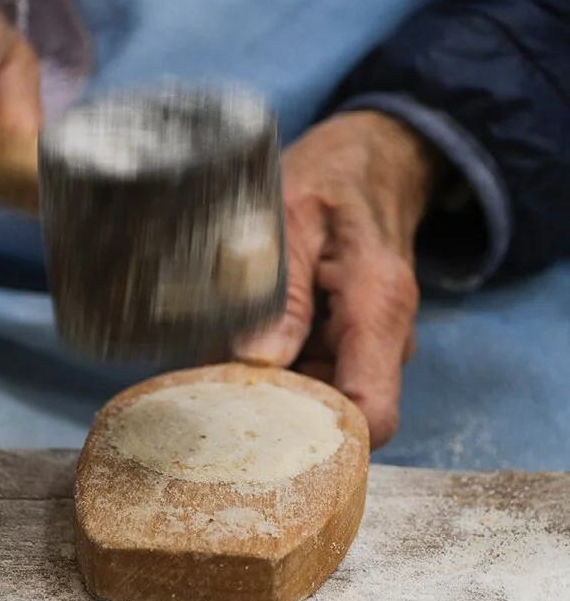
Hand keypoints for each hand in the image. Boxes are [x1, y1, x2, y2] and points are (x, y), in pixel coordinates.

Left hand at [234, 111, 446, 448]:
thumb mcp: (291, 215)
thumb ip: (281, 289)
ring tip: (227, 342)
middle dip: (278, 408)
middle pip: (334, 414)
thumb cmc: (330, 178)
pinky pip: (310, 372)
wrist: (369, 163)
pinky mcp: (346, 343)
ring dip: (270, 383)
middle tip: (217, 380)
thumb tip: (260, 361)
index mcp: (379, 307)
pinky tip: (246, 333)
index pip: (370, 413)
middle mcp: (384, 337)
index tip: (261, 425)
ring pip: (316, 397)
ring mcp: (366, 344)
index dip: (321, 436)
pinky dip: (275, 364)